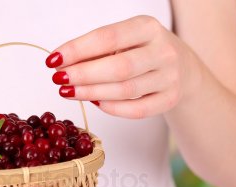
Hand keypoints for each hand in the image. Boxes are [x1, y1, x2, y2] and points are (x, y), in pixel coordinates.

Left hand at [46, 15, 201, 118]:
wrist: (183, 67)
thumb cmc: (142, 51)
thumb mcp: (125, 40)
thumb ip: (97, 50)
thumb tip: (62, 64)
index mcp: (148, 27)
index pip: (108, 37)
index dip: (77, 49)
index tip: (53, 59)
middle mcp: (163, 51)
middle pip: (118, 67)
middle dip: (83, 74)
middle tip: (58, 79)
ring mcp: (170, 77)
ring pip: (125, 90)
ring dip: (91, 93)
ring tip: (68, 91)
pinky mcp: (170, 99)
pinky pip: (137, 110)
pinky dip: (112, 108)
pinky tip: (94, 102)